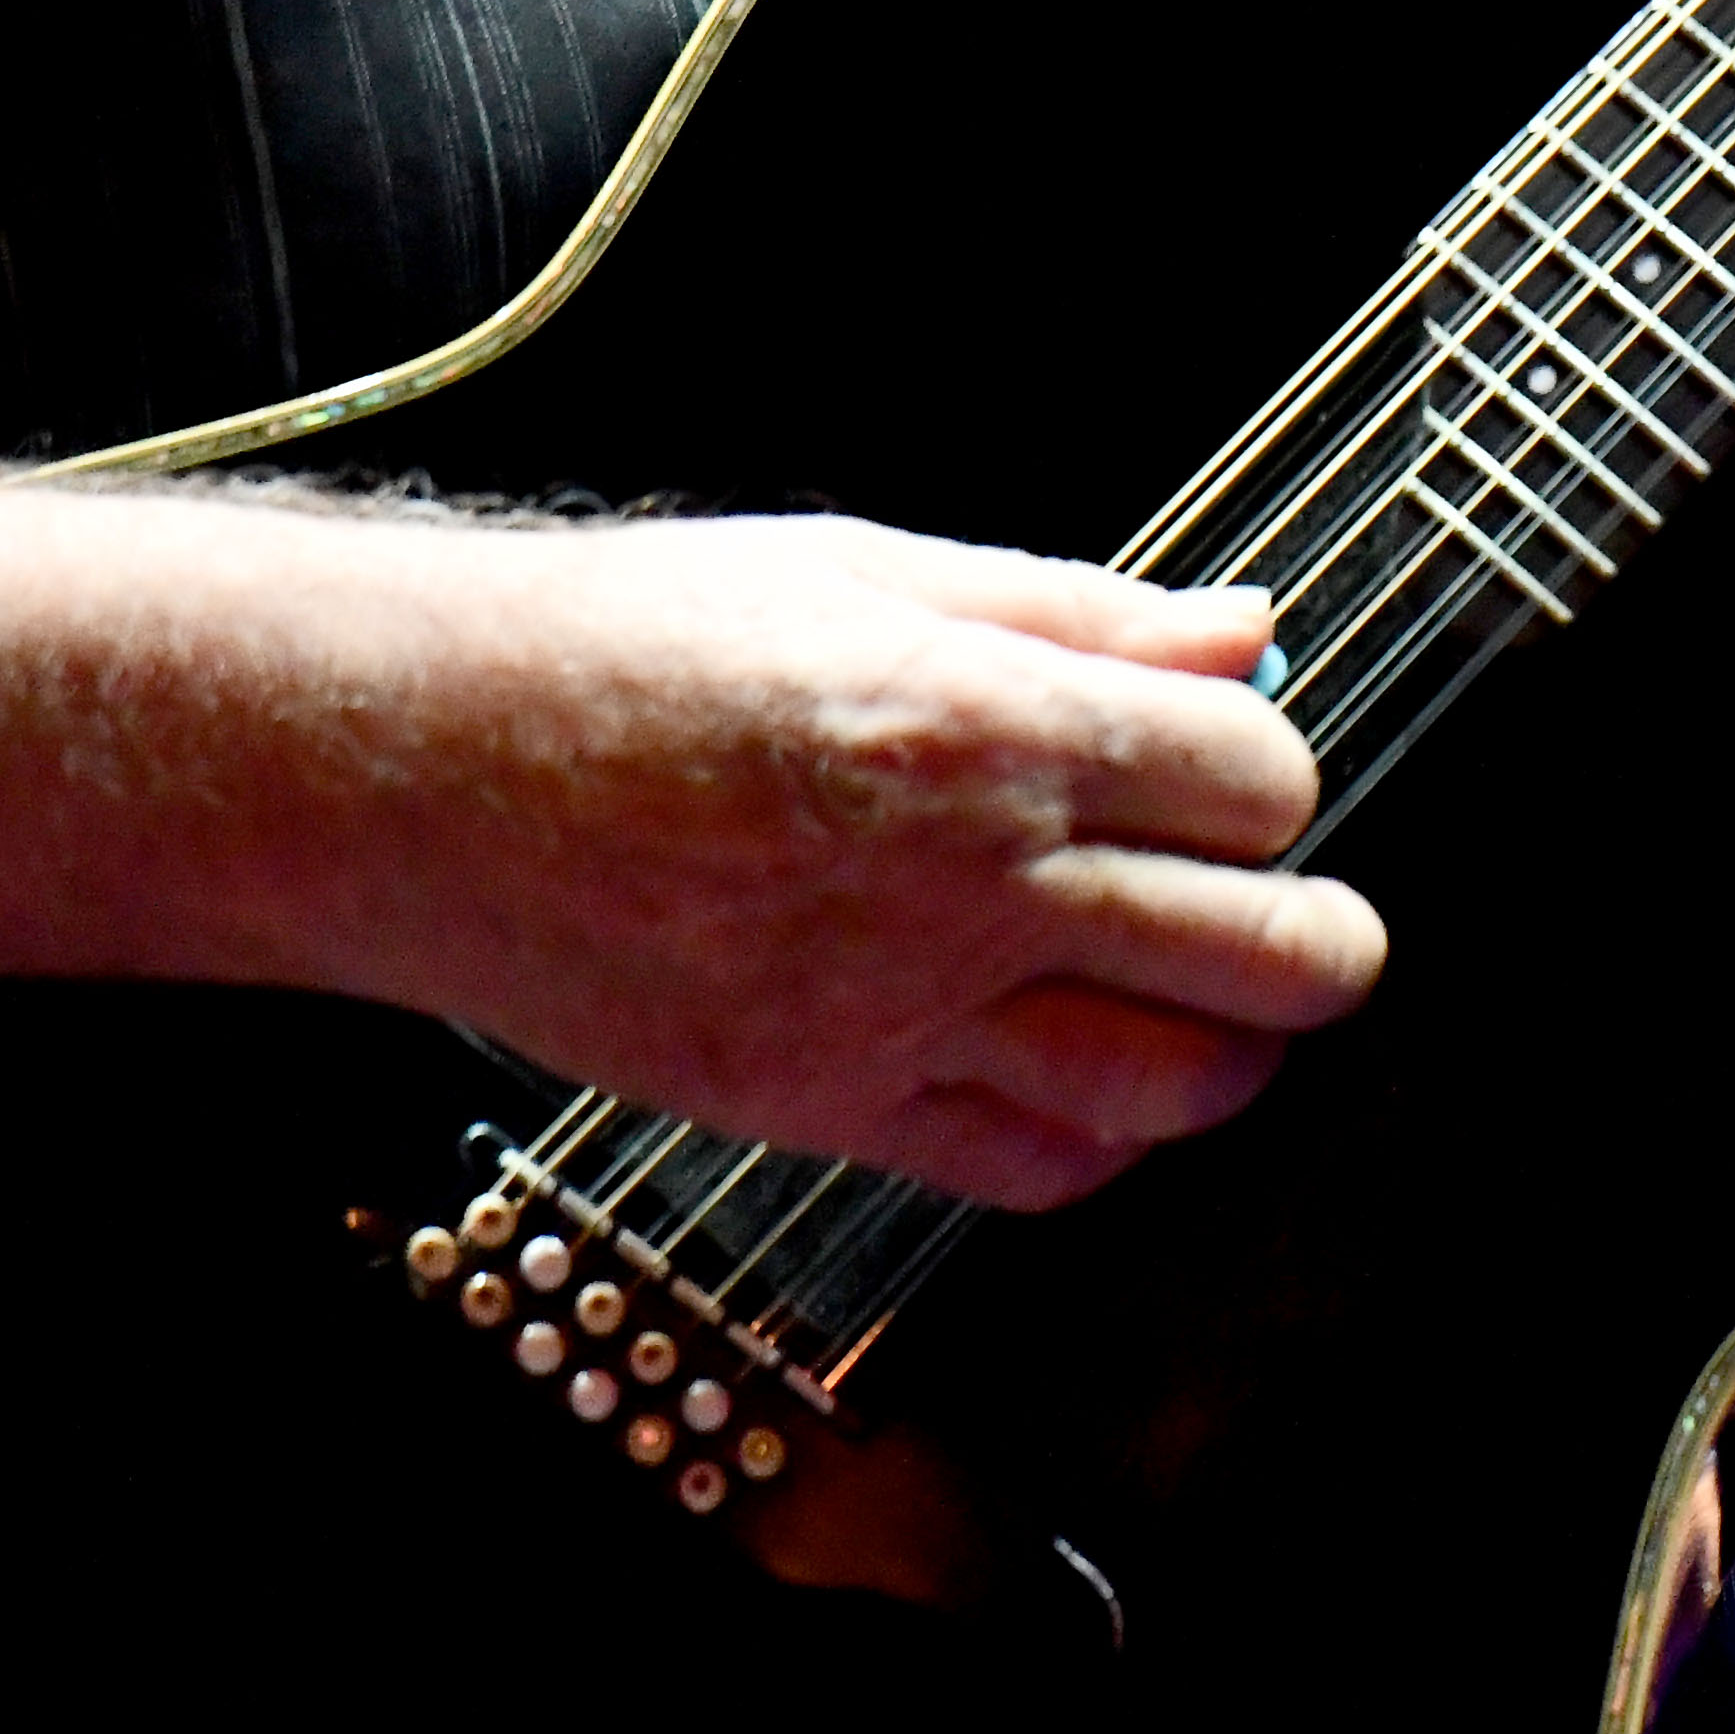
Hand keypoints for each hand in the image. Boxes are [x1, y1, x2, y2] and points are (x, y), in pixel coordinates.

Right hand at [322, 514, 1379, 1210]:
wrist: (419, 767)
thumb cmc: (615, 647)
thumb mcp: (863, 563)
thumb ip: (1077, 612)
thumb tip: (1241, 632)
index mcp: (983, 723)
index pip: (1259, 782)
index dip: (1270, 773)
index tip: (1231, 766)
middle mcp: (962, 882)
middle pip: (1271, 952)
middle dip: (1315, 931)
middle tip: (1285, 905)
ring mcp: (896, 1013)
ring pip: (1176, 1088)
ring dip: (1225, 1048)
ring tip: (1200, 998)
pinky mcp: (822, 1108)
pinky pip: (1032, 1170)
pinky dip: (1095, 1138)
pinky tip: (1080, 1073)